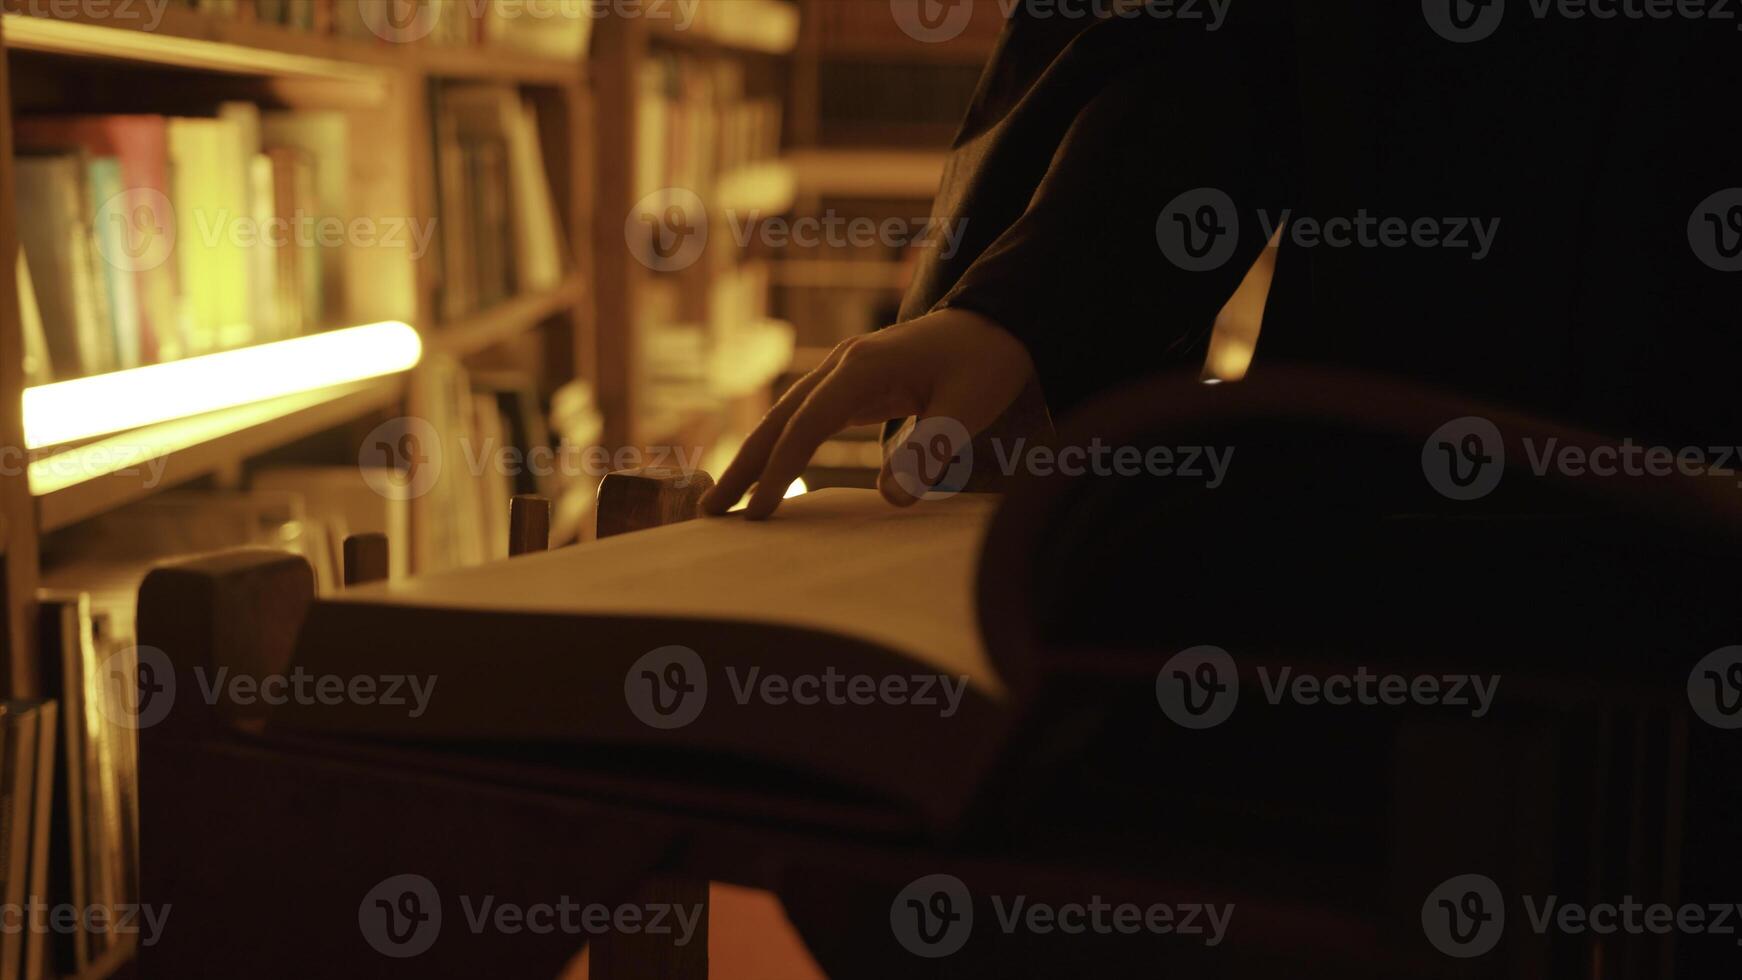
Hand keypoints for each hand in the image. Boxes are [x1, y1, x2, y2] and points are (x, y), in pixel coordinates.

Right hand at [699, 308, 1036, 519]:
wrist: (998, 323)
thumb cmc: (985, 362)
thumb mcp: (968, 407)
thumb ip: (931, 449)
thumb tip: (891, 499)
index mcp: (861, 367)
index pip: (807, 425)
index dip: (780, 470)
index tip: (760, 512)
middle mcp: (842, 365)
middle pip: (778, 418)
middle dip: (743, 466)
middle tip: (709, 512)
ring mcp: (844, 374)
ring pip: (786, 418)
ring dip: (755, 458)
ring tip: (725, 501)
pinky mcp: (855, 387)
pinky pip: (807, 421)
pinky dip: (783, 448)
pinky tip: (770, 476)